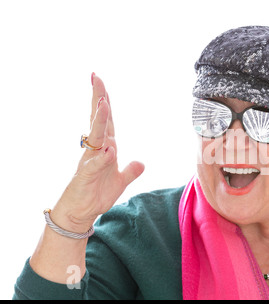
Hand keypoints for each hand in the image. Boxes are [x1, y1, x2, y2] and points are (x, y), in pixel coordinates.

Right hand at [51, 73, 144, 232]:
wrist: (81, 214)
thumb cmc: (96, 195)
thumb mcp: (120, 182)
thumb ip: (130, 171)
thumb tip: (141, 163)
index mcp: (106, 148)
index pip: (107, 121)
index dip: (105, 102)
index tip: (101, 82)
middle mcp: (96, 150)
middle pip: (98, 121)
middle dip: (98, 99)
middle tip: (96, 78)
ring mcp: (90, 162)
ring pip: (96, 137)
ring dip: (100, 121)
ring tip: (102, 103)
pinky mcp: (85, 177)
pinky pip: (94, 164)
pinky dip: (102, 157)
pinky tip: (109, 149)